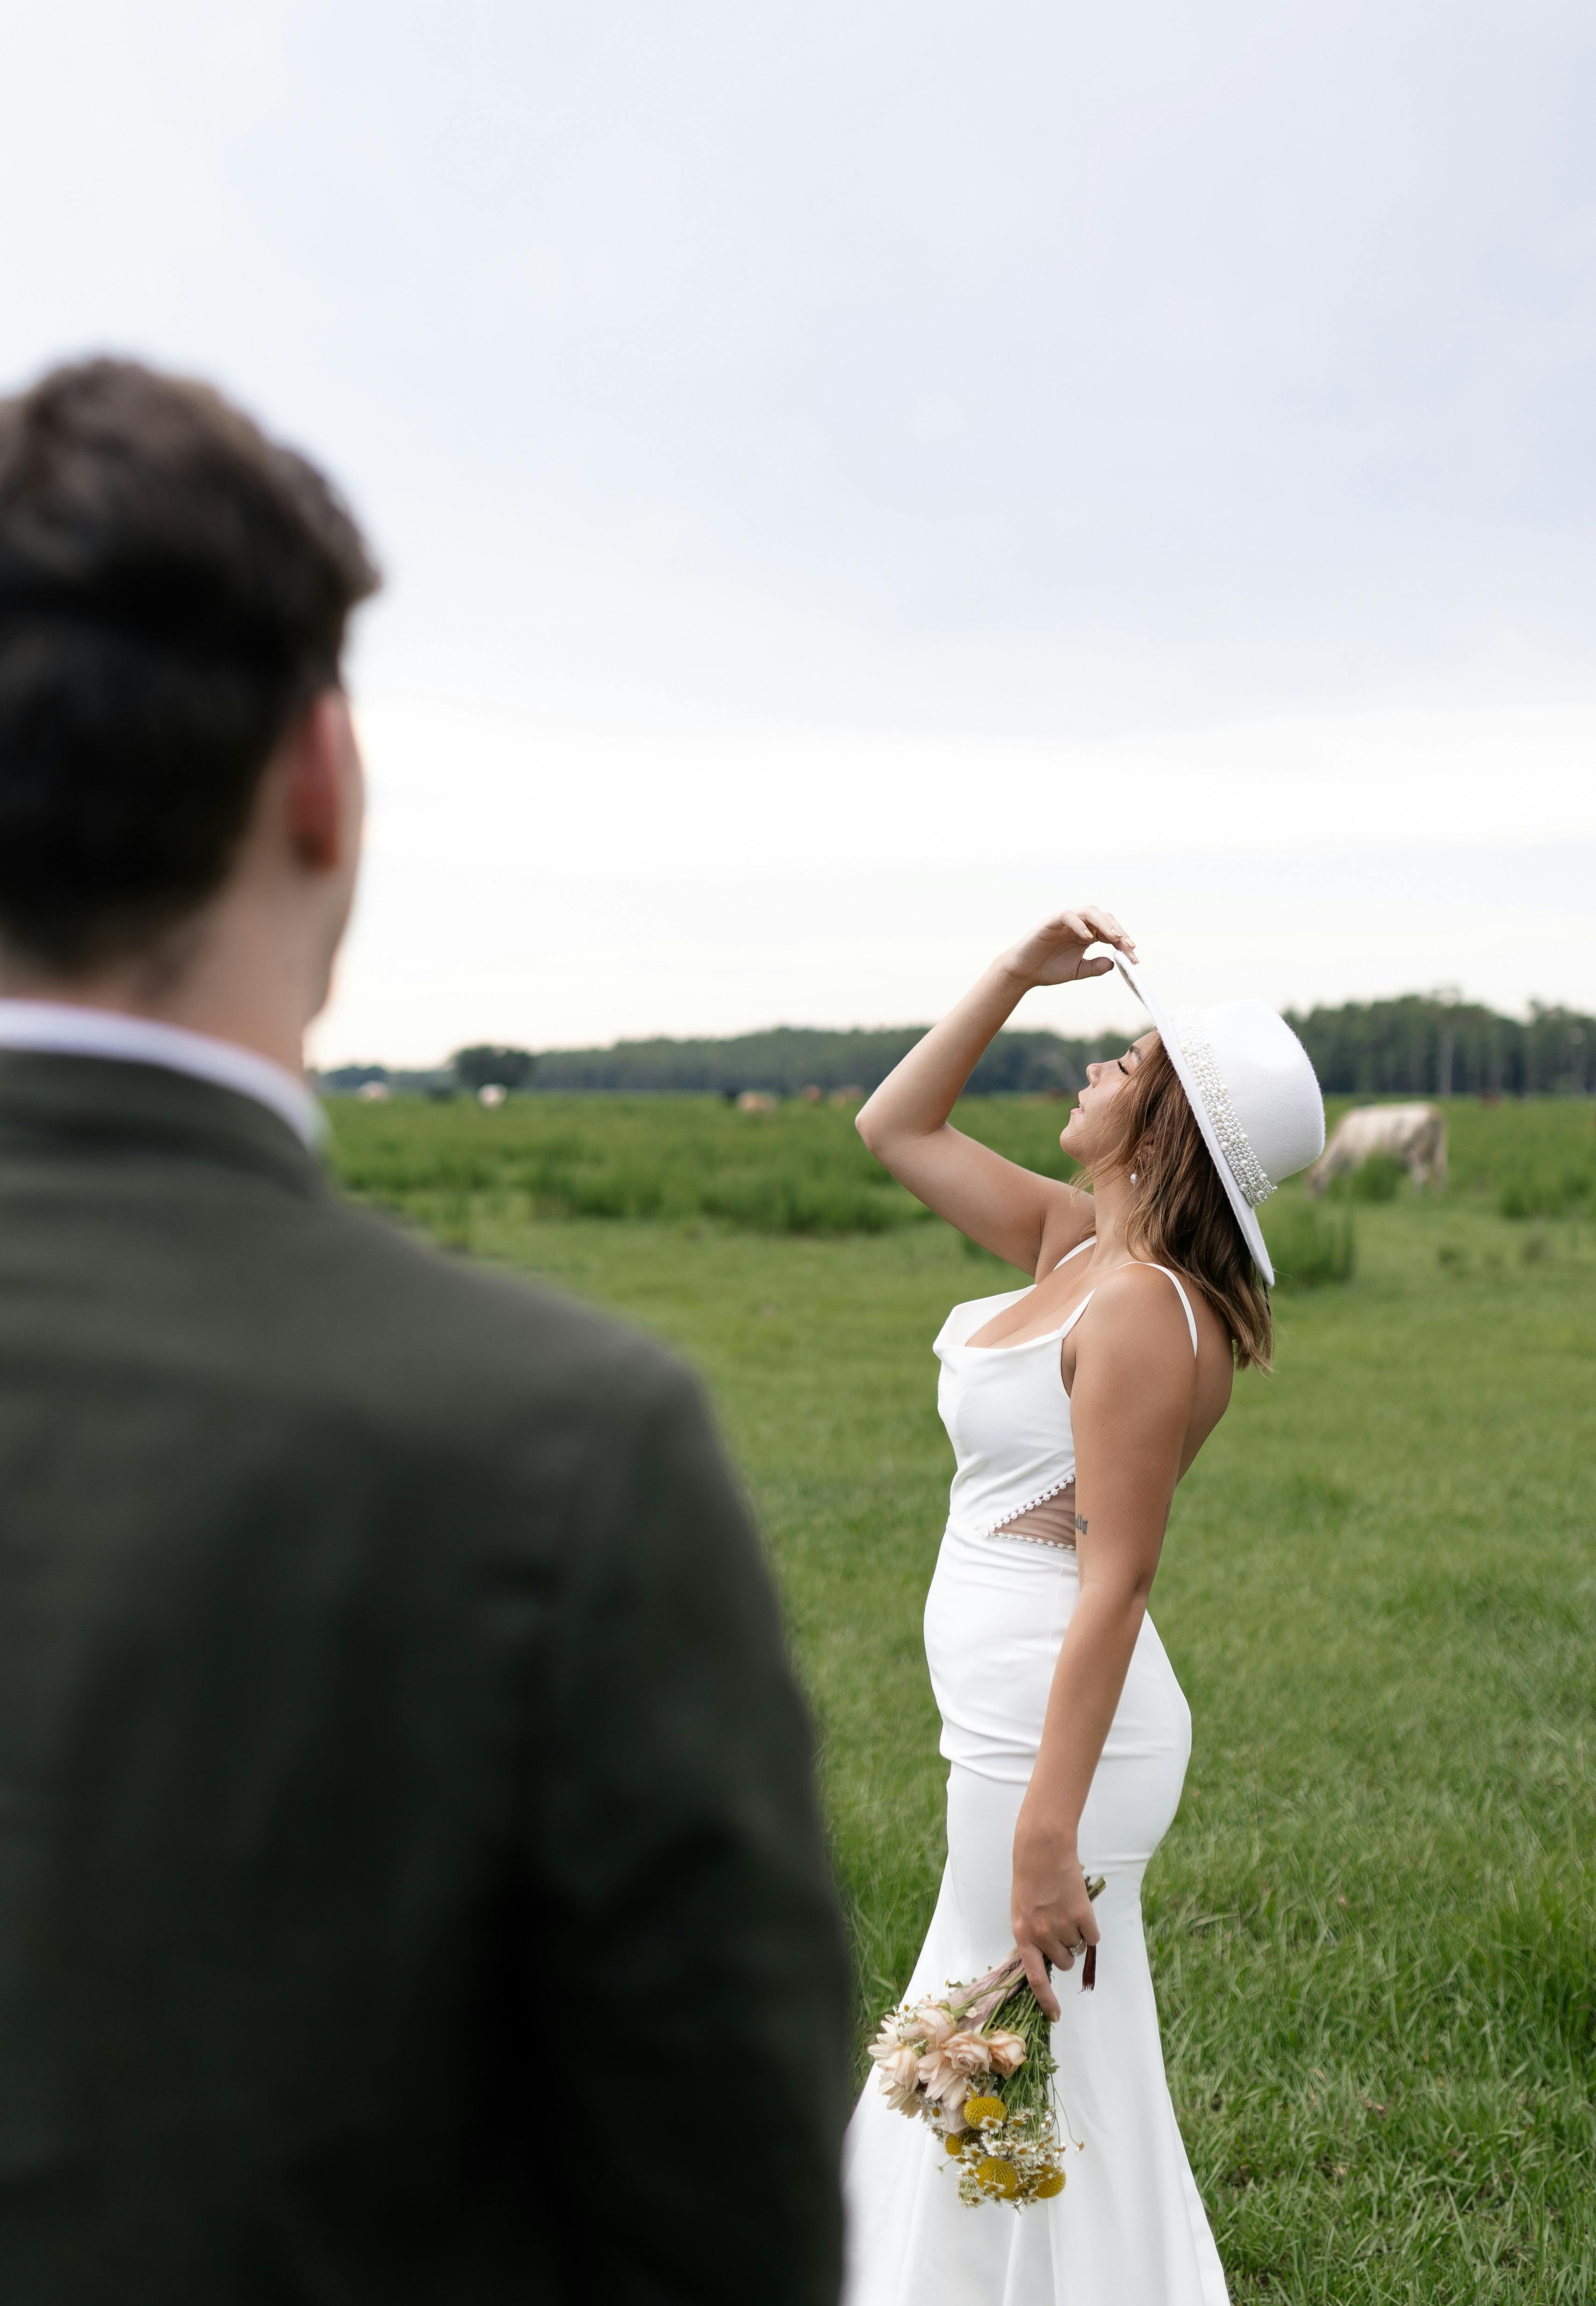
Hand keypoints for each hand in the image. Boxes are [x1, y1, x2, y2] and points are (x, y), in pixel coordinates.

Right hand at [998, 906, 1137, 991]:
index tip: (1134, 958)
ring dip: (1104, 924)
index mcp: (1087, 935)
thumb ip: (1095, 967)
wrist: (1024, 972)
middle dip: (1119, 931)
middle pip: (1105, 918)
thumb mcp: (1077, 971)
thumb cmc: (1049, 969)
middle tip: (1128, 947)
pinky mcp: (1051, 922)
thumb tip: (1114, 963)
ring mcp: (1066, 921)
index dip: (1124, 943)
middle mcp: (1079, 924)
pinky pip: (1068, 916)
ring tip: (1114, 938)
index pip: (1111, 932)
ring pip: (1090, 912)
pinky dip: (1079, 924)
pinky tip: (1088, 938)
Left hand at [1011, 1821, 1101, 2020]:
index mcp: (1023, 1935)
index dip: (1046, 2001)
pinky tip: (1079, 1909)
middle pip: (1063, 1962)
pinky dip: (1090, 1928)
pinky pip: (1093, 1937)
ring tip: (1066, 1910)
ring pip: (1077, 1948)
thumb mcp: (1022, 1912)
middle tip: (1059, 1925)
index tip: (1055, 2017)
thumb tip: (1050, 1961)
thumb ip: (1033, 1937)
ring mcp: (1063, 1925)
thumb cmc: (1029, 1881)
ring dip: (1076, 1935)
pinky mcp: (1082, 1915)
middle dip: (1064, 1950)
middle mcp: (1042, 1935)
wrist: (1042, 1851)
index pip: (1035, 1978)